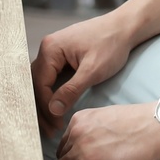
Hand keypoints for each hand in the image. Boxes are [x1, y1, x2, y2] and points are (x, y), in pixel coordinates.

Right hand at [31, 10, 138, 138]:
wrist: (124, 28)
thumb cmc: (111, 45)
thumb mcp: (93, 70)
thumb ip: (72, 90)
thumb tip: (53, 110)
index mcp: (50, 49)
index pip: (39, 84)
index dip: (46, 108)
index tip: (56, 126)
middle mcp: (46, 48)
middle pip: (35, 84)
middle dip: (41, 109)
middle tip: (49, 132)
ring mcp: (52, 52)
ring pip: (40, 83)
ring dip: (44, 104)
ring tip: (51, 125)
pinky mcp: (60, 57)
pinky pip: (49, 78)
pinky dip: (51, 95)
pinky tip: (56, 109)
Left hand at [46, 101, 159, 159]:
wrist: (157, 126)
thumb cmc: (141, 122)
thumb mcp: (109, 117)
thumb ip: (93, 127)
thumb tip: (88, 143)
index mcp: (81, 118)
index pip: (65, 141)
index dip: (69, 153)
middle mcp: (77, 131)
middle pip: (61, 155)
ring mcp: (81, 147)